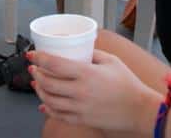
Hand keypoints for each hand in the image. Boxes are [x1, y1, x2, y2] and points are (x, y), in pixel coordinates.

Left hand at [29, 49, 161, 132]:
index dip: (39, 58)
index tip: (32, 54)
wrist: (139, 110)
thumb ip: (93, 54)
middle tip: (33, 68)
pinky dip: (47, 108)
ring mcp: (79, 108)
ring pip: (49, 100)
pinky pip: (58, 115)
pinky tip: (44, 103)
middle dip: (36, 74)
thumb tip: (79, 49)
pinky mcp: (81, 119)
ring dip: (39, 90)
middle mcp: (80, 92)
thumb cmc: (128, 84)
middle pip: (47, 83)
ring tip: (37, 83)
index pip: (54, 64)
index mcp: (86, 73)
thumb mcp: (111, 60)